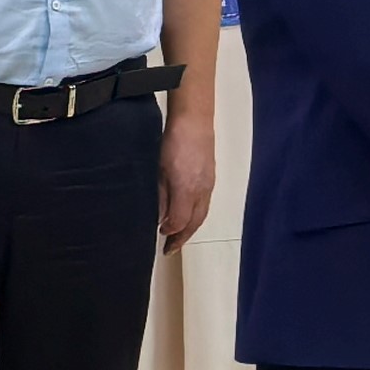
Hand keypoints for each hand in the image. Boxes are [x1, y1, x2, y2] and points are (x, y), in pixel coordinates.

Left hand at [157, 103, 217, 246]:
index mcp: (186, 190)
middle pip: (194, 222)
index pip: (179, 222)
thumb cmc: (173, 142)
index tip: (160, 235)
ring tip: (180, 237)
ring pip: (201, 215)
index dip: (170, 232)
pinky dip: (196, 216)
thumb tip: (160, 216)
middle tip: (171, 248)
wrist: (194, 121)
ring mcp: (208, 185)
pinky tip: (188, 216)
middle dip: (182, 238)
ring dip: (190, 228)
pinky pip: (205, 204)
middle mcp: (201, 191)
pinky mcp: (211, 179)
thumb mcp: (159, 171)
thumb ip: (161, 196)